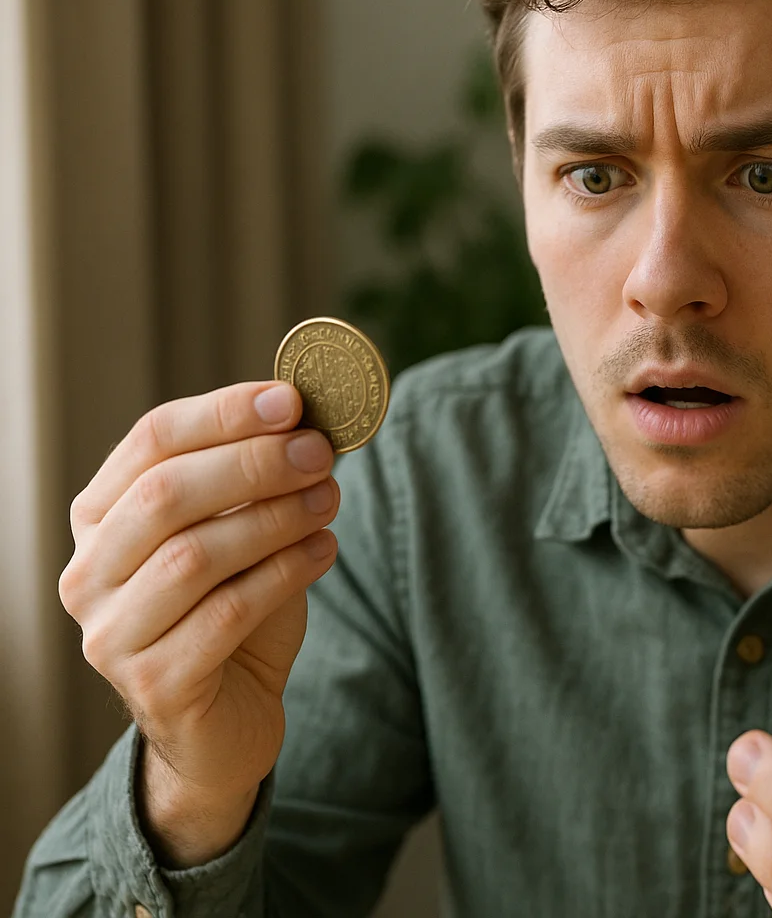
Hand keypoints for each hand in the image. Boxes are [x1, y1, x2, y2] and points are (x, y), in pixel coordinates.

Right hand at [58, 382, 338, 863]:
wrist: (226, 724)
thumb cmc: (234, 614)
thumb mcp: (243, 535)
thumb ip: (257, 482)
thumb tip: (308, 416)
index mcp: (100, 518)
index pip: (151, 442)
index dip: (223, 414)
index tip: (292, 399)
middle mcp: (88, 573)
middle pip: (166, 494)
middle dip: (253, 464)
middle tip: (320, 453)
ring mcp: (111, 633)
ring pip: (194, 555)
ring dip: (274, 518)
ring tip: (330, 501)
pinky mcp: (153, 684)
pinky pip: (225, 614)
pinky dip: (284, 574)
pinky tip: (322, 551)